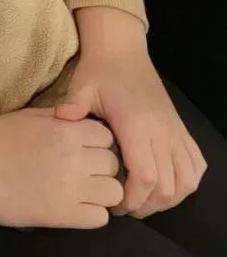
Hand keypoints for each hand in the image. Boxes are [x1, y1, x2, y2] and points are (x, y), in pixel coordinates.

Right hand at [0, 106, 122, 228]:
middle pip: (112, 163)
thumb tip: (81, 119)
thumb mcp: (29, 117)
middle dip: (100, 167)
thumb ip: (59, 118)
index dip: (96, 143)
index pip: (106, 136)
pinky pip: (100, 218)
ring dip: (101, 192)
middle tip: (82, 171)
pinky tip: (74, 207)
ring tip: (82, 191)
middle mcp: (74, 158)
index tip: (83, 149)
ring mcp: (71, 189)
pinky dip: (91, 213)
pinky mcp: (64, 215)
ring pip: (114, 192)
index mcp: (65, 130)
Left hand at [56, 8, 206, 218]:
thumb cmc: (99, 70)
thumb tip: (60, 120)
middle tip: (124, 206)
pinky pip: (196, 164)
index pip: (146, 176)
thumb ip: (73, 106)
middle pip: (168, 186)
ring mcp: (175, 131)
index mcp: (137, 125)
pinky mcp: (181, 129)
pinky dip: (185, 181)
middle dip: (147, 205)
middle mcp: (162, 131)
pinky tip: (166, 183)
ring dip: (168, 198)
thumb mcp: (82, 86)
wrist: (122, 50)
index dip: (133, 198)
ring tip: (143, 199)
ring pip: (186, 180)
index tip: (115, 204)